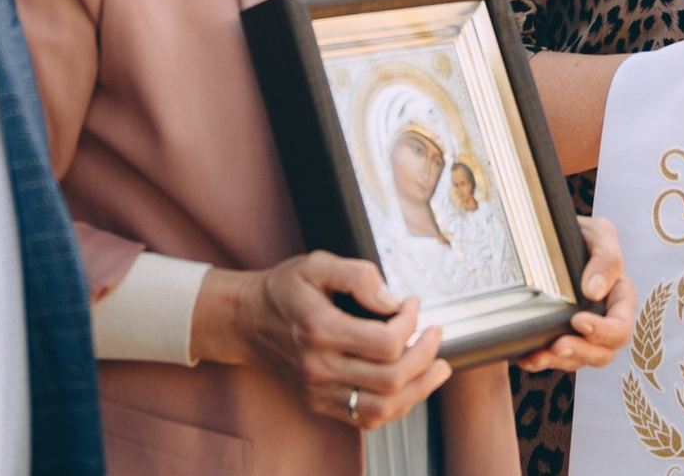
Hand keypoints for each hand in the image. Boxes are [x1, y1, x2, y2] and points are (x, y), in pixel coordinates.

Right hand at [195, 253, 447, 429]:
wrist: (245, 320)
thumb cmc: (282, 290)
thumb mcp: (316, 264)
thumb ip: (357, 275)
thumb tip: (391, 299)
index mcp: (320, 330)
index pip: (385, 342)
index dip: (410, 322)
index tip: (412, 303)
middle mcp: (319, 367)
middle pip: (390, 377)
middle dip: (425, 354)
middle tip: (435, 332)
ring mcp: (319, 391)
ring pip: (383, 406)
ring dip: (419, 389)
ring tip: (438, 368)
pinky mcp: (319, 403)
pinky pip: (365, 418)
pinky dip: (395, 407)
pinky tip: (410, 388)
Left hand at [517, 216, 639, 372]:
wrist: (545, 234)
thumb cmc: (579, 233)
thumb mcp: (599, 233)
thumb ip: (606, 257)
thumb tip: (594, 291)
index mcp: (619, 298)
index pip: (621, 326)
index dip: (604, 331)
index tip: (578, 320)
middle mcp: (604, 320)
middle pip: (602, 353)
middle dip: (580, 352)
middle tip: (557, 345)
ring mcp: (580, 333)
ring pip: (577, 361)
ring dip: (558, 362)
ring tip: (537, 355)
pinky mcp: (557, 336)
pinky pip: (552, 359)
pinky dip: (539, 361)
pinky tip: (525, 355)